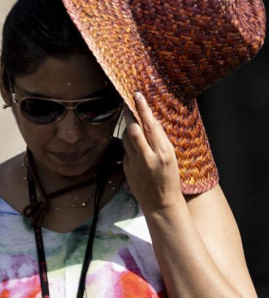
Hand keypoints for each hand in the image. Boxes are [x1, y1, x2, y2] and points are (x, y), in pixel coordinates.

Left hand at [122, 91, 183, 211]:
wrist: (160, 203)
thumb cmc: (170, 178)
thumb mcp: (171, 157)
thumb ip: (159, 140)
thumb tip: (149, 121)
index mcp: (164, 152)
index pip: (151, 125)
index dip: (142, 108)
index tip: (137, 95)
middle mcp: (148, 156)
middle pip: (133, 128)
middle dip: (129, 113)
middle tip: (127, 101)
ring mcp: (135, 162)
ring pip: (126, 136)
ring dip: (128, 126)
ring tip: (130, 117)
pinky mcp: (127, 167)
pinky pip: (126, 148)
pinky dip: (129, 142)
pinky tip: (133, 140)